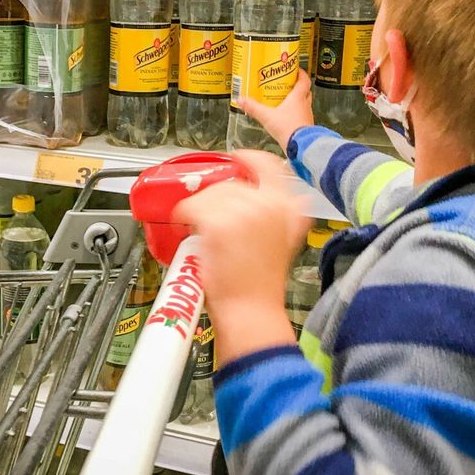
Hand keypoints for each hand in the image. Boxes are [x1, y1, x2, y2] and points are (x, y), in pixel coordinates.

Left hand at [173, 151, 312, 366]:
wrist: (251, 313)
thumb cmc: (260, 285)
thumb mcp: (280, 240)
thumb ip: (272, 213)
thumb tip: (248, 196)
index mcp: (291, 207)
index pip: (268, 165)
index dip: (247, 160)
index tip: (234, 161)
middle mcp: (272, 204)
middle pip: (231, 183)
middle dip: (215, 199)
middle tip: (209, 220)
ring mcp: (246, 211)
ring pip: (209, 194)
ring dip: (199, 210)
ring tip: (201, 232)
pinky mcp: (219, 222)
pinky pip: (191, 207)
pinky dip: (183, 217)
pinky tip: (187, 230)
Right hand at [237, 70, 314, 152]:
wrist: (300, 146)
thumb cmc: (288, 129)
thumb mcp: (266, 116)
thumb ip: (253, 108)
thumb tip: (241, 100)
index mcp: (298, 97)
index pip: (304, 80)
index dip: (300, 73)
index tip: (294, 70)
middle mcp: (305, 105)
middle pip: (305, 91)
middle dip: (297, 86)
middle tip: (287, 84)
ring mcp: (307, 116)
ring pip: (304, 104)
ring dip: (297, 101)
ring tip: (284, 101)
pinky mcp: (306, 127)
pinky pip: (302, 116)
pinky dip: (296, 114)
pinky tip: (286, 118)